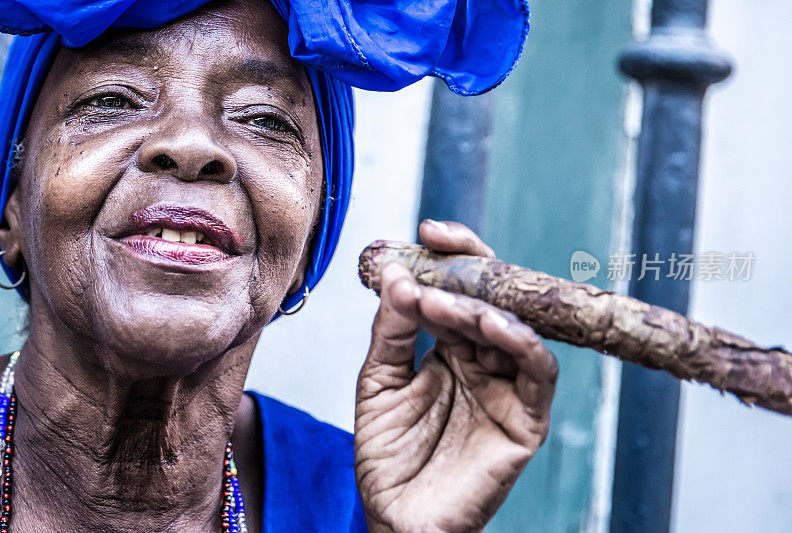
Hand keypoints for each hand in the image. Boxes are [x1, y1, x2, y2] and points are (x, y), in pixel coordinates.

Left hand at [354, 220, 557, 532]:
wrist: (397, 517)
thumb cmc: (388, 454)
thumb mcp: (379, 379)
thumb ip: (392, 329)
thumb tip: (397, 273)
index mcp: (451, 348)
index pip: (461, 290)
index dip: (451, 257)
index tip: (427, 231)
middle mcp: (484, 361)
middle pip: (494, 299)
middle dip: (467, 271)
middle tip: (438, 250)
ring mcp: (508, 387)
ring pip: (516, 328)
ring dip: (482, 306)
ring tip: (442, 300)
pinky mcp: (528, 418)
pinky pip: (539, 371)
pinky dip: (521, 341)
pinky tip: (490, 324)